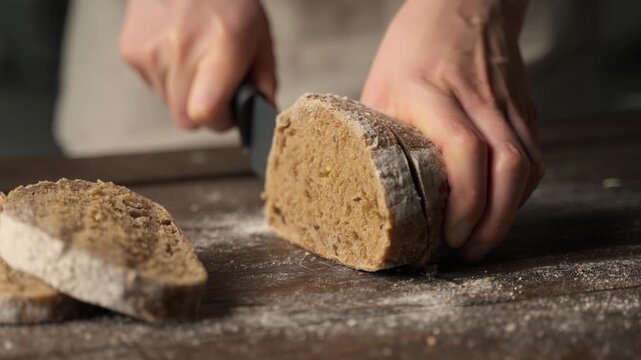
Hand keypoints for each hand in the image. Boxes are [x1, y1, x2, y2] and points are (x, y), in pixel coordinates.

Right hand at [119, 0, 275, 129]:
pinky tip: (177, 52)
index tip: (228, 113)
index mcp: (223, 46)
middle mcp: (183, 49)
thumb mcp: (259, 36)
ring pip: (169, 104)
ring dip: (185, 94)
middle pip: (185, 120)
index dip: (219, 121)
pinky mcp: (131, 51)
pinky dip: (167, 78)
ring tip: (196, 61)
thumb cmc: (226, 0)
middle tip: (215, 90)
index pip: (205, 111)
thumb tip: (262, 113)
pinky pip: (153, 86)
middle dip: (204, 113)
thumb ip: (264, 80)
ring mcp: (152, 51)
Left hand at [362, 0, 543, 260]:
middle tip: (468, 251)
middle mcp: (477, 98)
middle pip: (507, 166)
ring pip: (528, 165)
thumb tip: (369, 189)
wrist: (464, 5)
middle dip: (493, 221)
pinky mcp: (525, 108)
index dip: (463, 199)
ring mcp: (507, 102)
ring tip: (482, 240)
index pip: (463, 148)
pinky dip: (519, 192)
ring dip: (509, 213)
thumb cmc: (412, 47)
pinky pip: (533, 156)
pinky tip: (498, 208)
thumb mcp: (379, 85)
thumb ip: (380, 135)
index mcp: (430, 91)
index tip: (448, 232)